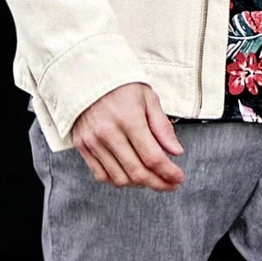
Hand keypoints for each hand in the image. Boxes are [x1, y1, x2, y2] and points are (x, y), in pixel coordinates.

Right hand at [70, 83, 184, 190]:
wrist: (87, 75)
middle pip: (137, 172)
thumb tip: (176, 152)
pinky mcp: (82, 146)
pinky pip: (101, 175)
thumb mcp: (148, 98)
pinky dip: (118, 181)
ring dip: (139, 184)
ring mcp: (93, 141)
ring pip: (119, 178)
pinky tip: (131, 177)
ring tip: (152, 179)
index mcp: (129, 119)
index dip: (169, 173)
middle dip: (158, 183)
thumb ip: (162, 127)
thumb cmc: (121, 85)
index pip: (152, 157)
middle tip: (170, 184)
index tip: (179, 178)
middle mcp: (108, 133)